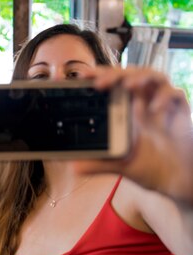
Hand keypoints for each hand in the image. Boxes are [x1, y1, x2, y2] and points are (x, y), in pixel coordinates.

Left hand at [74, 66, 192, 203]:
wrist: (176, 179)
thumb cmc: (149, 167)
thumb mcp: (120, 166)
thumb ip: (99, 164)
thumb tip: (75, 167)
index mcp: (126, 110)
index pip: (112, 85)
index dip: (99, 75)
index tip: (83, 75)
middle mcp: (144, 103)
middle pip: (129, 75)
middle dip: (114, 74)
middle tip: (99, 82)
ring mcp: (162, 104)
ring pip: (152, 76)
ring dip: (139, 77)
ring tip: (127, 86)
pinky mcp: (180, 111)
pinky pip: (175, 93)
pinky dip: (164, 97)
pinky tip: (154, 109)